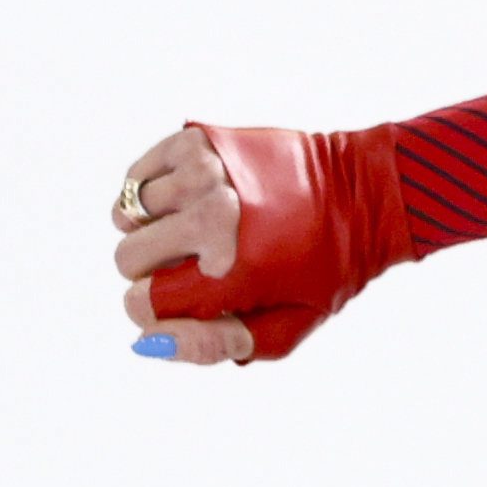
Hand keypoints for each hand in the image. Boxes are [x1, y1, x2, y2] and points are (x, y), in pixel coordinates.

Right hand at [108, 123, 407, 365]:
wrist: (360, 192)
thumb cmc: (322, 272)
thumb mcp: (281, 330)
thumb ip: (212, 345)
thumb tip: (146, 343)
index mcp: (232, 270)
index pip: (143, 303)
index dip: (156, 312)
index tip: (183, 301)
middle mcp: (213, 214)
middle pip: (127, 258)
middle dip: (151, 271)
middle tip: (194, 265)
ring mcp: (202, 172)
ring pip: (128, 215)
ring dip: (153, 229)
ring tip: (194, 231)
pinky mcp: (196, 141)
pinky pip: (138, 179)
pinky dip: (151, 195)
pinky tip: (184, 204)